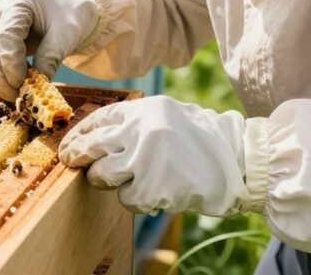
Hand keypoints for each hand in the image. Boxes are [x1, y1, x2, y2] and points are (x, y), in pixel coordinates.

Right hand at [0, 0, 99, 100]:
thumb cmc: (70, 15)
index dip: (11, 62)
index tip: (22, 83)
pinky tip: (14, 83)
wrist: (68, 7)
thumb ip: (51, 56)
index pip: (5, 34)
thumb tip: (37, 87)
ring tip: (18, 93)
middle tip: (17, 96)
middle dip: (0, 75)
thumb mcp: (68, 34)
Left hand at [59, 96, 250, 215]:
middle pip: (91, 146)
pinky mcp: (153, 189)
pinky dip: (135, 200)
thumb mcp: (171, 114)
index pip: (99, 118)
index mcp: (145, 110)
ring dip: (103, 179)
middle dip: (75, 155)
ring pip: (103, 174)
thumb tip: (100, 134)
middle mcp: (141, 131)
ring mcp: (145, 161)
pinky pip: (128, 198)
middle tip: (69, 161)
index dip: (80, 132)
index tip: (70, 142)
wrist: (240, 162)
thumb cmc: (206, 139)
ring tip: (116, 180)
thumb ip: (139, 120)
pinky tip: (152, 194)